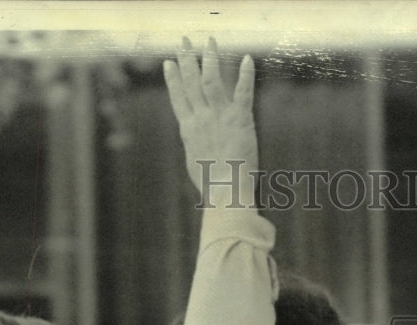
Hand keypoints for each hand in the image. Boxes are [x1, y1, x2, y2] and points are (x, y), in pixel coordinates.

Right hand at [164, 37, 257, 202]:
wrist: (224, 190)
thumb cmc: (211, 184)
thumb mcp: (195, 163)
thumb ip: (195, 147)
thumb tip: (194, 147)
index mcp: (189, 129)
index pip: (178, 98)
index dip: (173, 79)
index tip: (169, 63)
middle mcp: (201, 118)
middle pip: (191, 82)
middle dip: (187, 59)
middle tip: (183, 41)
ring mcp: (219, 117)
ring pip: (211, 80)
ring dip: (210, 58)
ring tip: (209, 41)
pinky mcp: (240, 120)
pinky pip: (243, 92)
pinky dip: (245, 75)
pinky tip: (247, 59)